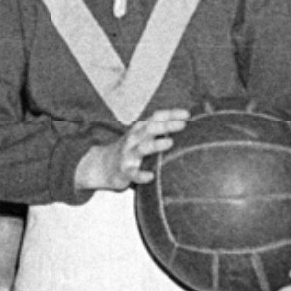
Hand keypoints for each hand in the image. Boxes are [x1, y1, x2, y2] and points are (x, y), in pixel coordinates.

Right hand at [74, 109, 189, 192]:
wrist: (103, 166)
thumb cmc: (130, 150)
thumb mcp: (142, 136)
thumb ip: (159, 130)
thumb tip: (186, 124)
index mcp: (140, 129)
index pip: (156, 117)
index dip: (171, 114)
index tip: (187, 114)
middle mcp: (134, 139)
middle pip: (150, 129)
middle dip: (166, 125)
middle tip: (183, 124)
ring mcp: (128, 155)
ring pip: (142, 148)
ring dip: (156, 144)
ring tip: (169, 143)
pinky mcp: (124, 171)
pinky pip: (133, 173)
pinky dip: (141, 175)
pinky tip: (150, 176)